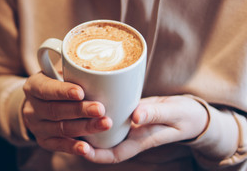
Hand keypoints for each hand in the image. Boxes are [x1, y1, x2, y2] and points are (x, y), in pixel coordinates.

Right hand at [22, 72, 111, 154]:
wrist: (39, 104)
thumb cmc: (57, 83)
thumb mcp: (59, 72)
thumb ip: (73, 70)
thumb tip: (99, 67)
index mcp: (33, 86)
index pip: (46, 89)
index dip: (62, 91)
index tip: (80, 92)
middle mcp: (32, 107)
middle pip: (55, 110)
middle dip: (80, 110)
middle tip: (100, 109)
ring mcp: (36, 126)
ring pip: (61, 128)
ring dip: (84, 127)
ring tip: (105, 124)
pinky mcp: (44, 141)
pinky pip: (58, 145)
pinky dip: (73, 147)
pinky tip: (87, 148)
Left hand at [81, 95, 208, 162]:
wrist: (189, 110)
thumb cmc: (185, 115)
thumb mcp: (174, 114)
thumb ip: (156, 114)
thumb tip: (136, 117)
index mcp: (140, 140)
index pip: (114, 154)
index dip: (97, 155)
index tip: (81, 149)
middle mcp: (130, 134)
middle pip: (103, 143)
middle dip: (85, 139)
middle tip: (67, 128)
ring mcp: (128, 123)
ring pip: (104, 129)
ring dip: (88, 124)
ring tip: (70, 114)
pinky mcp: (127, 111)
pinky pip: (110, 114)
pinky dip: (98, 111)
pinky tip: (86, 100)